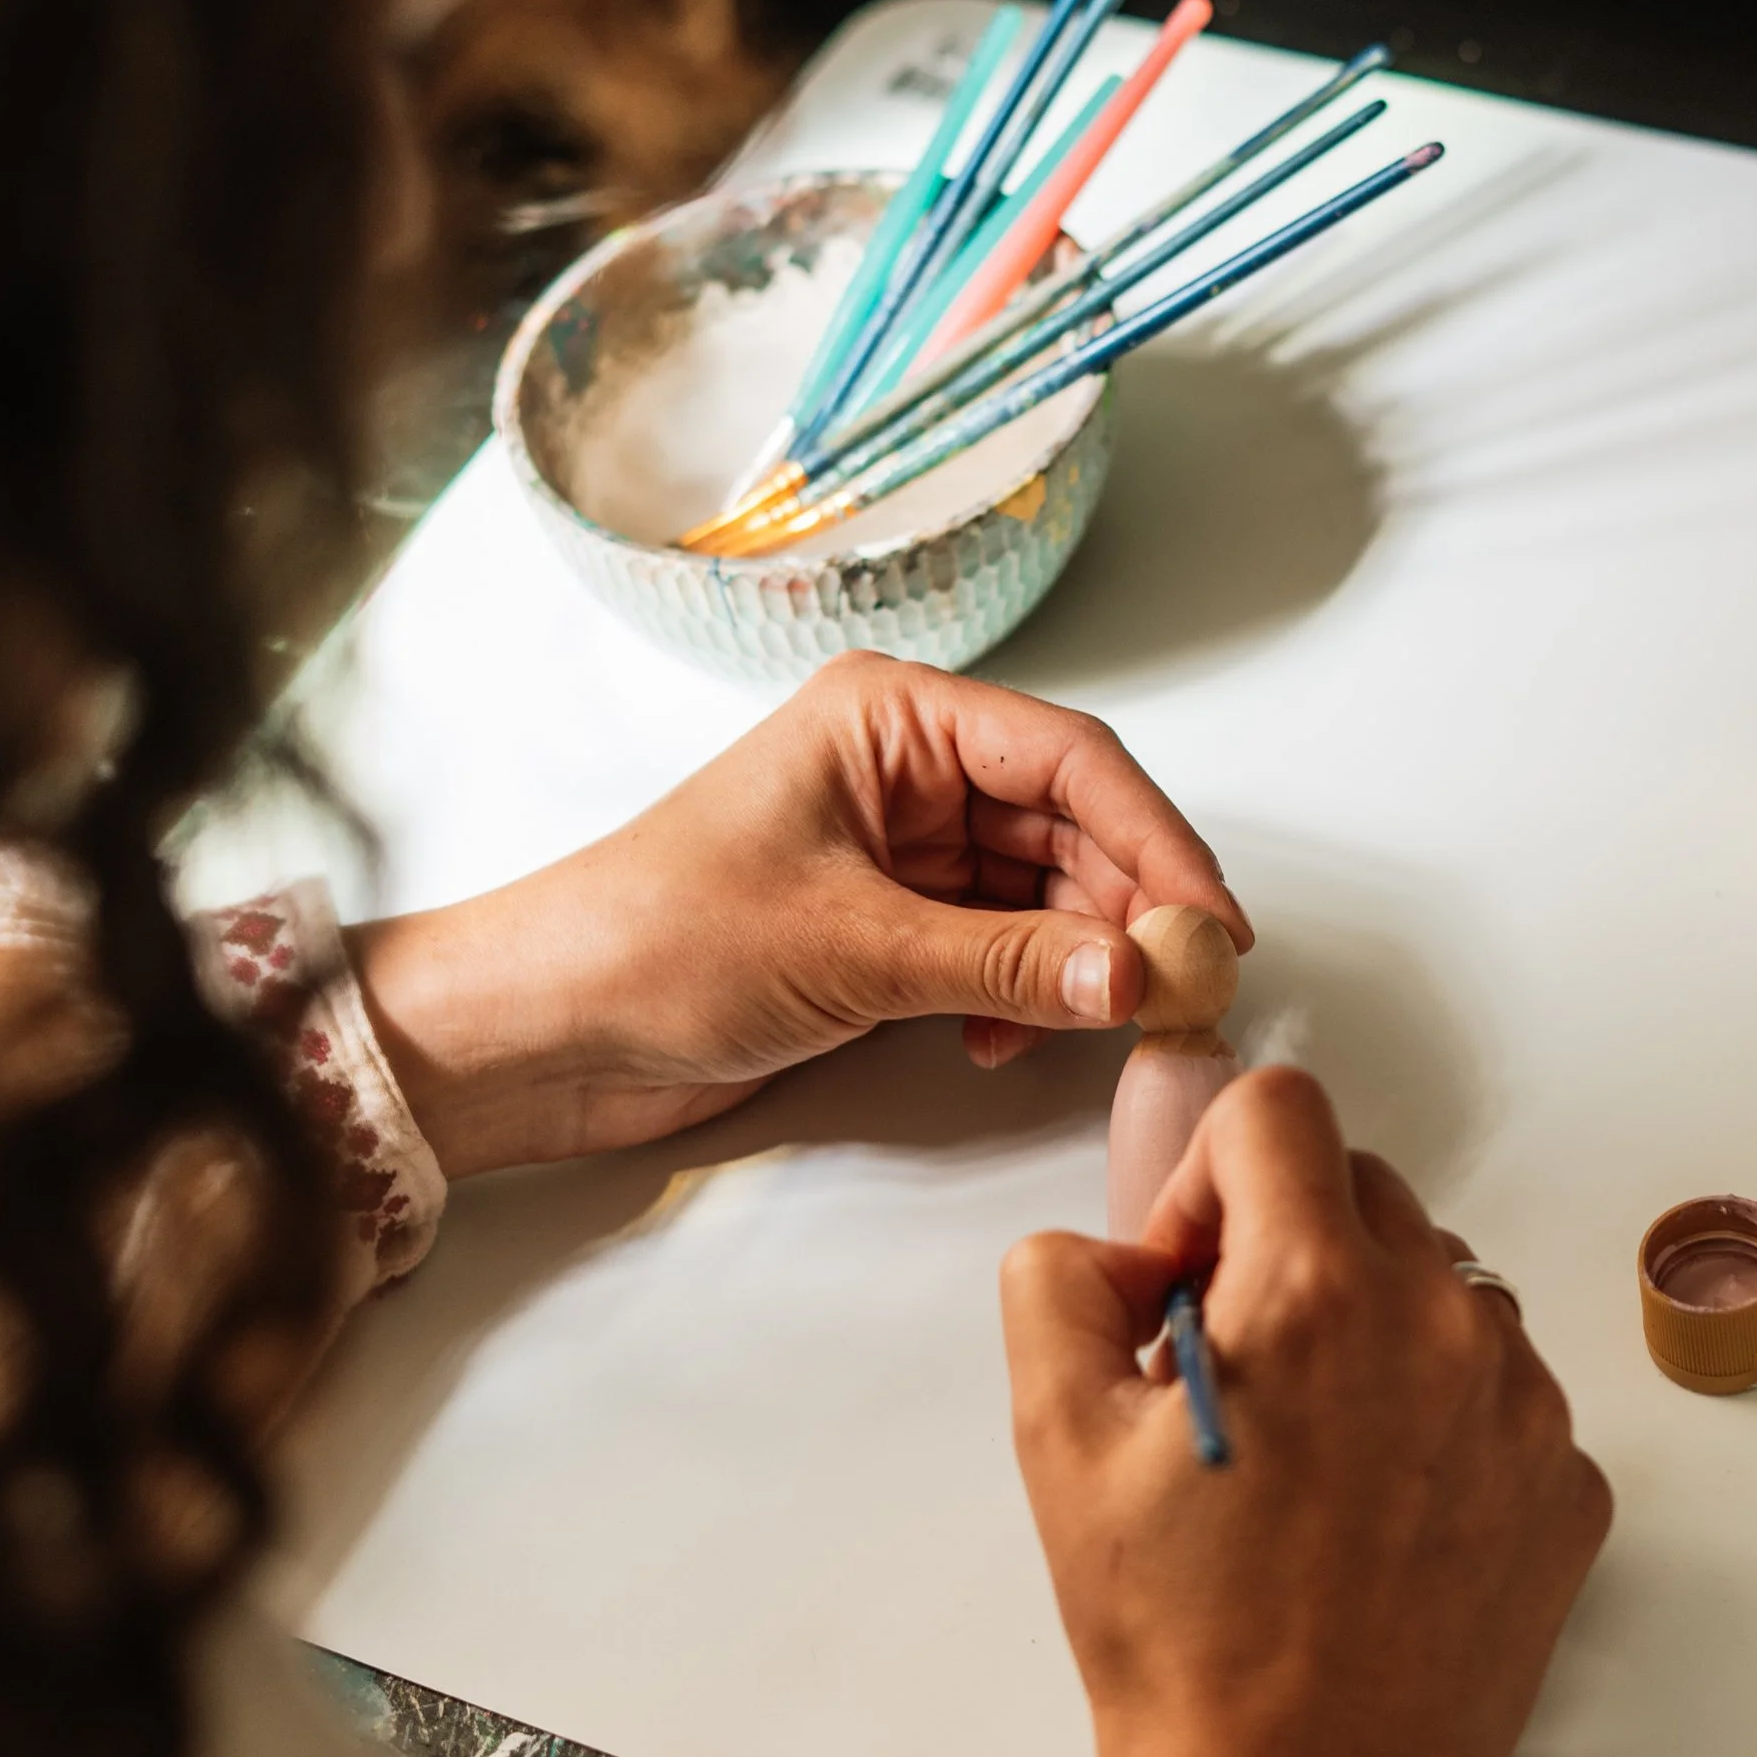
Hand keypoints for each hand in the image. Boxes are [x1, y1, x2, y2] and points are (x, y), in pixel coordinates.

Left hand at [348, 653, 1249, 1178]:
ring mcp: (897, 848)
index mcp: (890, 715)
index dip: (1156, 837)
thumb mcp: (853, 950)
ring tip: (1105, 1024)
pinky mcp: (884, 926)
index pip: (1069, 757)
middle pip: (1071, 824)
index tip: (1211, 922)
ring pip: (1043, 892)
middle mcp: (903, 767)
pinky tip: (1002, 1040)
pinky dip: (1022, 994)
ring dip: (1078, 961)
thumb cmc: (659, 941)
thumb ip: (1008, 966)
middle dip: (1129, 907)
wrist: (544, 1029)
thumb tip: (1139, 976)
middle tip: (1185, 988)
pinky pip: (998, 948)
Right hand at [1004, 1069, 1610, 1756]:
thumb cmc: (1177, 1640)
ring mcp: (1527, 1412)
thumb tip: (1113, 1253)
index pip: (1278, 1112)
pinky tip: (1370, 1524)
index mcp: (1322, 1289)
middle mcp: (1448, 1326)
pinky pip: (1500, 1399)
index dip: (1207, 1178)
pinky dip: (1437, 1425)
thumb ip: (1059, 1284)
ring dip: (1370, 1331)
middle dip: (1285, 1247)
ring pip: (1442, 1293)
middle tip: (1227, 1376)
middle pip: (1364, 1193)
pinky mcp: (1572, 1494)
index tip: (1186, 1283)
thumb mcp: (1054, 1440)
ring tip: (1303, 1460)